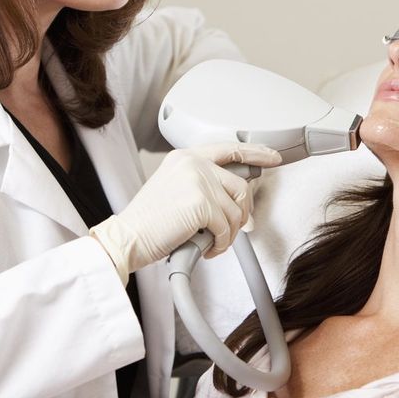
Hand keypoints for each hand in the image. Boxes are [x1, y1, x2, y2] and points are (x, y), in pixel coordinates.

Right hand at [90, 143, 281, 278]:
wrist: (127, 237)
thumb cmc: (148, 222)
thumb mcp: (174, 190)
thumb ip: (202, 186)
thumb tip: (234, 201)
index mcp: (186, 157)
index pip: (229, 149)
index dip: (255, 153)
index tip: (272, 158)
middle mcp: (193, 163)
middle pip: (240, 186)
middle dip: (243, 213)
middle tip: (235, 230)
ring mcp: (198, 181)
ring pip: (236, 210)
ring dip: (230, 234)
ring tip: (214, 243)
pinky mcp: (201, 203)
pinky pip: (226, 227)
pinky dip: (221, 244)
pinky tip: (209, 249)